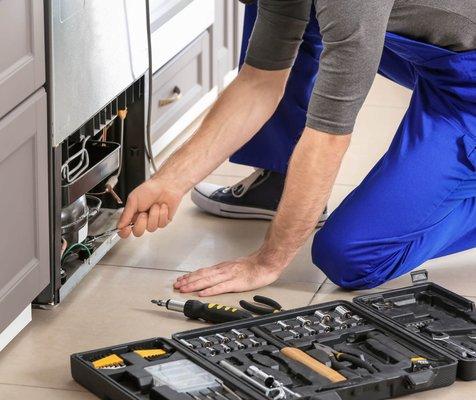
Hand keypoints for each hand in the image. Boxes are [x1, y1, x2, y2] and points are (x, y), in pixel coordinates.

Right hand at [117, 178, 183, 237]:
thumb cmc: (150, 189)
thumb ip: (126, 214)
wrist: (166, 185)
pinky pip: (161, 224)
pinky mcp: (164, 221)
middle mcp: (142, 220)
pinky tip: (162, 207)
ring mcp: (153, 221)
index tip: (126, 229)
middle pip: (138, 232)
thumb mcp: (133, 199)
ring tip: (155, 205)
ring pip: (151, 228)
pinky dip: (162, 214)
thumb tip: (119, 225)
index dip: (124, 232)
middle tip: (144, 213)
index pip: (125, 229)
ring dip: (154, 215)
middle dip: (141, 222)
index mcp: (132, 214)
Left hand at [173, 251, 287, 295]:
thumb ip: (224, 272)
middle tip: (177, 286)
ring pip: (208, 280)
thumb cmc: (254, 265)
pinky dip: (210, 290)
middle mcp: (223, 270)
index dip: (190, 276)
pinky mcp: (237, 283)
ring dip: (194, 285)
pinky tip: (202, 293)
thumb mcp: (235, 266)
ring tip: (184, 289)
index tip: (180, 280)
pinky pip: (221, 287)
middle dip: (188, 281)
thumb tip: (212, 277)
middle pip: (202, 275)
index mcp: (223, 267)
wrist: (267, 262)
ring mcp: (229, 276)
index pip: (203, 271)